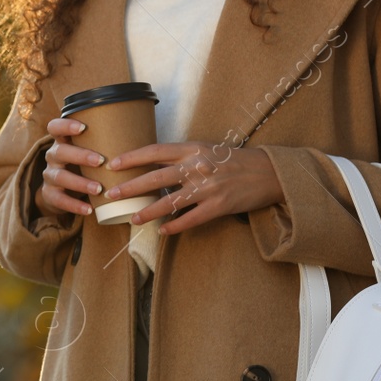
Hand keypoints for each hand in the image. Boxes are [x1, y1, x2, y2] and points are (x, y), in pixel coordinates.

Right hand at [32, 116, 106, 218]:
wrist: (62, 192)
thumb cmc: (84, 167)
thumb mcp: (89, 152)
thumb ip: (104, 145)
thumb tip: (140, 136)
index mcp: (62, 142)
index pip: (55, 127)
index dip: (65, 125)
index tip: (83, 127)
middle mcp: (53, 156)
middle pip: (60, 152)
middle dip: (80, 155)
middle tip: (100, 161)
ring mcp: (49, 175)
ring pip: (60, 176)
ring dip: (80, 182)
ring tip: (98, 189)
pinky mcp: (49, 194)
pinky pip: (59, 199)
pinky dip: (74, 205)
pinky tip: (89, 209)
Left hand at [103, 141, 283, 234]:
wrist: (268, 172)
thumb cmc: (233, 160)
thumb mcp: (206, 149)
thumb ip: (181, 156)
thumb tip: (151, 165)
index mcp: (192, 149)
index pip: (154, 151)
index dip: (132, 157)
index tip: (112, 164)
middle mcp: (198, 166)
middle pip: (156, 177)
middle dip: (131, 187)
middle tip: (111, 194)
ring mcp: (208, 187)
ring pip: (171, 201)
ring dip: (149, 211)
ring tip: (133, 218)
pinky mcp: (220, 205)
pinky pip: (192, 218)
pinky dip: (175, 226)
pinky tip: (163, 231)